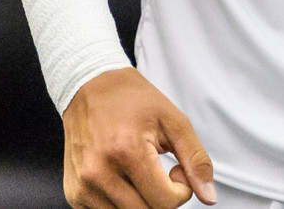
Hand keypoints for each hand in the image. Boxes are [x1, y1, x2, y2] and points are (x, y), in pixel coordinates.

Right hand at [62, 67, 217, 207]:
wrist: (89, 86)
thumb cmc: (132, 100)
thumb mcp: (173, 121)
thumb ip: (196, 160)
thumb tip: (209, 198)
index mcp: (126, 152)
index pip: (166, 203)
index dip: (181, 190)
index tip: (175, 169)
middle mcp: (99, 173)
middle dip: (163, 198)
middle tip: (159, 171)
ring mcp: (83, 187)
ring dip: (143, 202)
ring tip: (141, 172)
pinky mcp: (74, 194)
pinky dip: (122, 204)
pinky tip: (123, 179)